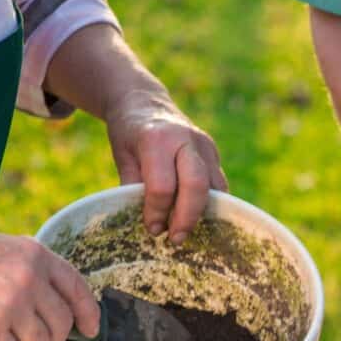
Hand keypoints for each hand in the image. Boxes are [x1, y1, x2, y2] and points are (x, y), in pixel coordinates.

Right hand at [0, 223, 99, 340]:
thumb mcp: (5, 248)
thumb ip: (36, 272)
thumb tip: (63, 308)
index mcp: (37, 256)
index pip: (78, 289)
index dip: (89, 314)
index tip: (90, 329)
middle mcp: (30, 279)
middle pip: (62, 324)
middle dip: (55, 340)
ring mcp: (11, 303)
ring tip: (9, 338)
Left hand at [104, 90, 226, 244]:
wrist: (144, 101)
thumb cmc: (128, 133)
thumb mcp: (122, 157)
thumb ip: (134, 186)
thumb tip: (151, 222)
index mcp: (157, 139)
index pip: (162, 186)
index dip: (157, 212)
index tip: (152, 229)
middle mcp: (186, 140)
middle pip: (196, 186)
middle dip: (188, 217)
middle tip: (176, 239)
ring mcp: (205, 145)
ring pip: (215, 188)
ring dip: (203, 214)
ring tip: (187, 230)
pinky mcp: (214, 153)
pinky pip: (219, 185)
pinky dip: (210, 204)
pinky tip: (197, 217)